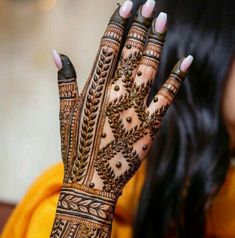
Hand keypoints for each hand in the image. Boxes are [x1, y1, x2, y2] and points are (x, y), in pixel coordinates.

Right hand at [53, 0, 192, 201]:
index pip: (108, 48)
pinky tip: (187, 58)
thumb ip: (65, 83)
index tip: (127, 5)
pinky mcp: (151, 123)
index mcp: (94, 88)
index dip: (118, 24)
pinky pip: (168, 95)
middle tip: (150, 3)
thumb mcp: (65, 115)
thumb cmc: (76, 149)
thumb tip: (57, 53)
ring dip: (157, 41)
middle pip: (131, 51)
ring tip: (164, 18)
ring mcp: (135, 107)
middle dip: (140, 25)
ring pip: (149, 66)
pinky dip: (178, 76)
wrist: (93, 182)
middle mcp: (115, 92)